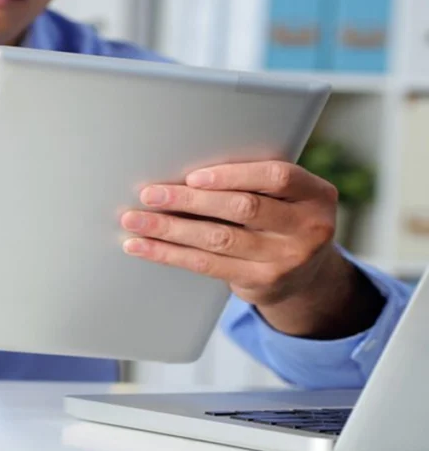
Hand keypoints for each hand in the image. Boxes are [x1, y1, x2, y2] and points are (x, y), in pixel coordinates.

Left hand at [119, 159, 382, 336]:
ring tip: (134, 219)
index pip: (276, 177)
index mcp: (316, 194)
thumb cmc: (281, 219)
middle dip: (190, 200)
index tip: (192, 176)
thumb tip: (182, 168)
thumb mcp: (286, 196)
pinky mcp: (262, 282)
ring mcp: (288, 259)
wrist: (305, 275)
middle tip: (149, 194)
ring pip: (218, 239)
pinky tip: (142, 246)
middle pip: (242, 209)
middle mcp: (309, 228)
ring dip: (170, 228)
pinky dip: (169, 254)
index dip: (233, 175)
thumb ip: (253, 180)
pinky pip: (206, 265)